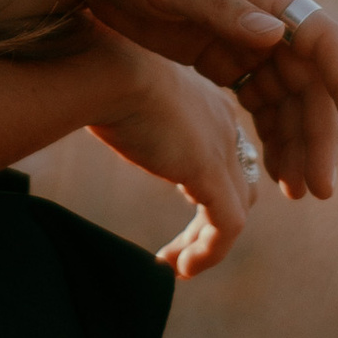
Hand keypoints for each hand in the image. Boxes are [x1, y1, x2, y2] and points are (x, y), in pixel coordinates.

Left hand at [62, 0, 337, 200]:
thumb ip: (218, 7)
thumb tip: (277, 35)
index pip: (321, 39)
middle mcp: (256, 13)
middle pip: (307, 81)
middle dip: (317, 135)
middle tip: (315, 191)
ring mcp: (234, 34)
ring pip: (284, 96)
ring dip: (295, 142)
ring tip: (294, 191)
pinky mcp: (210, 51)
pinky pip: (255, 98)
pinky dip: (266, 133)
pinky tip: (267, 168)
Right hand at [76, 31, 264, 279]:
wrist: (103, 68)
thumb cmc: (99, 76)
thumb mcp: (129, 103)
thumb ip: (142, 124)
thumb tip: (125, 134)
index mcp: (209, 104)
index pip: (227, 157)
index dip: (209, 192)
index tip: (181, 216)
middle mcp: (225, 124)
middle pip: (238, 186)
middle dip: (211, 224)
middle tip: (181, 251)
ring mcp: (222, 147)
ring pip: (236, 210)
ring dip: (208, 245)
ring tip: (178, 266)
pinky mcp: (211, 172)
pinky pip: (227, 226)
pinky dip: (210, 253)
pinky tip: (182, 269)